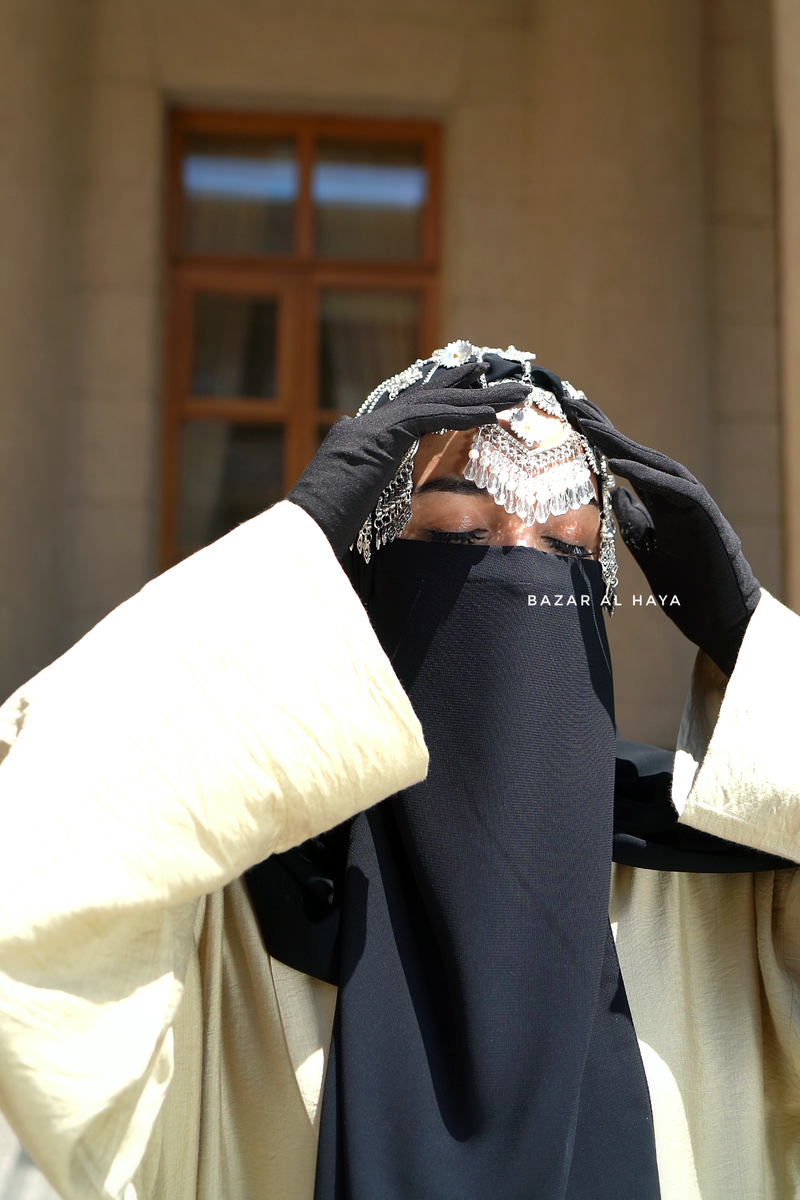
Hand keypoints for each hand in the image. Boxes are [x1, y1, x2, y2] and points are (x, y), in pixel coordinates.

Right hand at [287, 361, 529, 558]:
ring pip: (434, 404)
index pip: (407, 412)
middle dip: (464, 386)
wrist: (304, 533)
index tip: (469, 387)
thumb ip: (372, 494)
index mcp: (359, 442)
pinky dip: (462, 414)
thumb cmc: (325, 534)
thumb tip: (381, 494)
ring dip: (479, 400)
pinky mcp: (381, 436)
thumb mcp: (356, 511)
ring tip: (516, 395)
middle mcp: (364, 427)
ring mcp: (370, 428)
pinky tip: (490, 413)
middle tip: (498, 375)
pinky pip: (431, 416)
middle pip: (424, 399)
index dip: (441, 397)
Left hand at [560, 391, 759, 675]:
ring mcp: (692, 504)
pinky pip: (674, 490)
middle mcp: (676, 496)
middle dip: (605, 429)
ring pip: (655, 464)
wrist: (723, 619)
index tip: (568, 420)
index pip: (626, 463)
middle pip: (637, 454)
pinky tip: (618, 463)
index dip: (597, 441)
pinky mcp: (705, 518)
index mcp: (660, 502)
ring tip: (589, 426)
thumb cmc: (690, 588)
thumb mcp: (649, 550)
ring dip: (621, 443)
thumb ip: (634, 521)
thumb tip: (615, 494)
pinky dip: (646, 476)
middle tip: (572, 404)